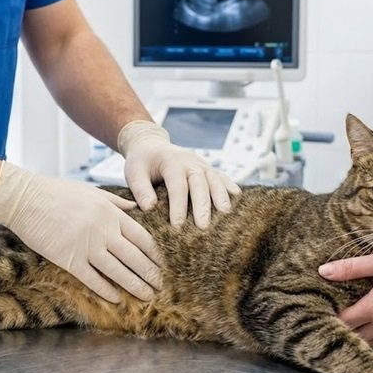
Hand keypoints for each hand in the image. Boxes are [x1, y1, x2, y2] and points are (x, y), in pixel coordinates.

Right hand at [0, 162, 163, 302]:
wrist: (25, 198)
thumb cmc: (58, 192)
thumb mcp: (92, 192)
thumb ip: (116, 203)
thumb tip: (137, 208)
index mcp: (110, 213)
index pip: (142, 237)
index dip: (155, 254)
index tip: (164, 265)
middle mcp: (102, 231)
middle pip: (134, 257)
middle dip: (150, 274)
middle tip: (162, 287)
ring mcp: (85, 246)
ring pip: (117, 271)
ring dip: (134, 286)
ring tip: (147, 297)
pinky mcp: (68, 258)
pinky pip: (92, 278)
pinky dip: (106, 289)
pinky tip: (117, 298)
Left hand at [118, 120, 240, 227]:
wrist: (151, 145)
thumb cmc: (141, 162)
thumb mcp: (133, 172)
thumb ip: (140, 189)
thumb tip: (149, 208)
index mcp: (171, 162)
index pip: (177, 186)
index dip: (178, 206)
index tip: (178, 226)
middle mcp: (190, 161)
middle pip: (200, 183)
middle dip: (203, 206)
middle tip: (204, 227)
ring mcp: (202, 164)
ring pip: (215, 180)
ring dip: (221, 197)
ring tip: (226, 215)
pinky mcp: (208, 168)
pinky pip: (222, 177)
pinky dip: (230, 186)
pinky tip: (238, 198)